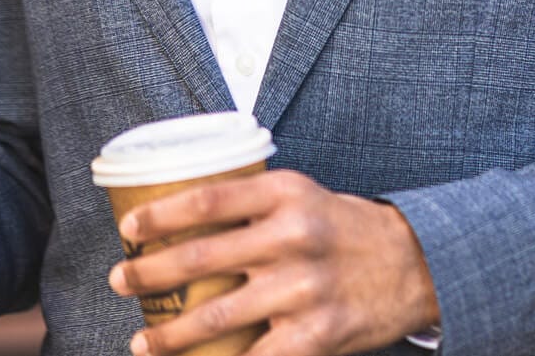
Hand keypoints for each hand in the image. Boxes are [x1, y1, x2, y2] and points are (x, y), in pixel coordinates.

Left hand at [109, 169, 439, 355]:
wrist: (413, 263)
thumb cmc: (345, 227)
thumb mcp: (305, 195)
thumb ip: (255, 204)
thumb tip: (186, 215)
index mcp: (286, 194)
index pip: (209, 199)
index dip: (162, 214)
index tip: (130, 226)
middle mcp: (293, 237)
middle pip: (202, 258)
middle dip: (151, 274)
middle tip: (121, 280)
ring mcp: (304, 289)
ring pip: (217, 318)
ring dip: (169, 334)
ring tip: (142, 339)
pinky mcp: (317, 334)